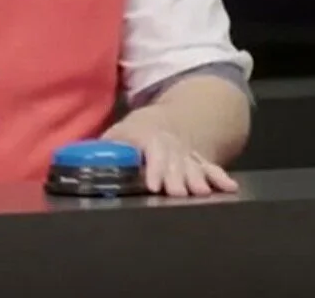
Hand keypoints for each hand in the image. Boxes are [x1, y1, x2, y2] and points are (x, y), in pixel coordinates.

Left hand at [104, 110, 237, 197]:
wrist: (167, 120)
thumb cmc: (136, 131)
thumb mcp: (117, 133)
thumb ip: (105, 147)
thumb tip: (85, 160)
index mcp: (147, 137)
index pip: (151, 152)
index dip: (153, 169)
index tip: (154, 185)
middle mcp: (169, 146)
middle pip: (174, 163)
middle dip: (176, 179)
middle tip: (179, 193)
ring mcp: (186, 154)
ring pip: (193, 166)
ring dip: (198, 179)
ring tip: (202, 192)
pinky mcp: (199, 162)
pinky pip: (211, 168)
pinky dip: (220, 177)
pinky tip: (230, 187)